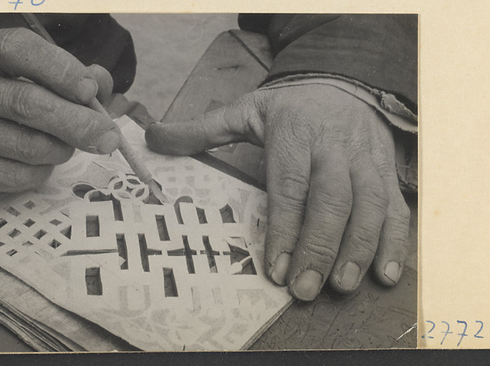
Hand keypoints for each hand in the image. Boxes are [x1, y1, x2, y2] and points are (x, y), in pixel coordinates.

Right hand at [0, 28, 118, 199]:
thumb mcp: (21, 75)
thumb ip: (65, 75)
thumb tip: (101, 85)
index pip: (17, 50)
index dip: (60, 70)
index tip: (91, 91)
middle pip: (27, 103)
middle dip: (78, 123)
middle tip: (108, 137)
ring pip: (30, 146)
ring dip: (62, 149)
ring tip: (63, 145)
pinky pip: (18, 176)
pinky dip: (41, 172)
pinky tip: (36, 162)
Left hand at [146, 84, 410, 300]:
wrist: (343, 81)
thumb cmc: (289, 107)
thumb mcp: (245, 110)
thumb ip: (202, 129)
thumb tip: (153, 138)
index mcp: (295, 132)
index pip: (291, 184)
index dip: (285, 227)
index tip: (275, 268)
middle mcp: (334, 147)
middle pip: (332, 200)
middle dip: (319, 247)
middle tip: (304, 288)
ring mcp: (365, 160)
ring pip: (370, 207)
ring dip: (358, 250)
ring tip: (340, 286)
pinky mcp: (386, 171)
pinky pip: (396, 208)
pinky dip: (395, 243)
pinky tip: (385, 275)